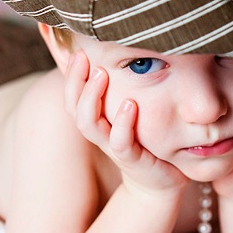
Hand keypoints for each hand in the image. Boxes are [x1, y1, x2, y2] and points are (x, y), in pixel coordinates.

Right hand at [64, 51, 187, 196]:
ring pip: (89, 125)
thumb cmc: (146, 140)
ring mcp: (114, 146)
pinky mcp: (132, 159)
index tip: (78, 51)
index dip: (71, 75)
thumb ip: (125, 89)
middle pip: (74, 108)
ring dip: (92, 98)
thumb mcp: (133, 112)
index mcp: (98, 120)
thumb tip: (125, 54)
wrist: (161, 180)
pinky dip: (123, 123)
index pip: (73, 97)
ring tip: (101, 74)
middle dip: (75, 81)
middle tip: (84, 57)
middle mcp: (100, 133)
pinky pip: (121, 143)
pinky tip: (130, 104)